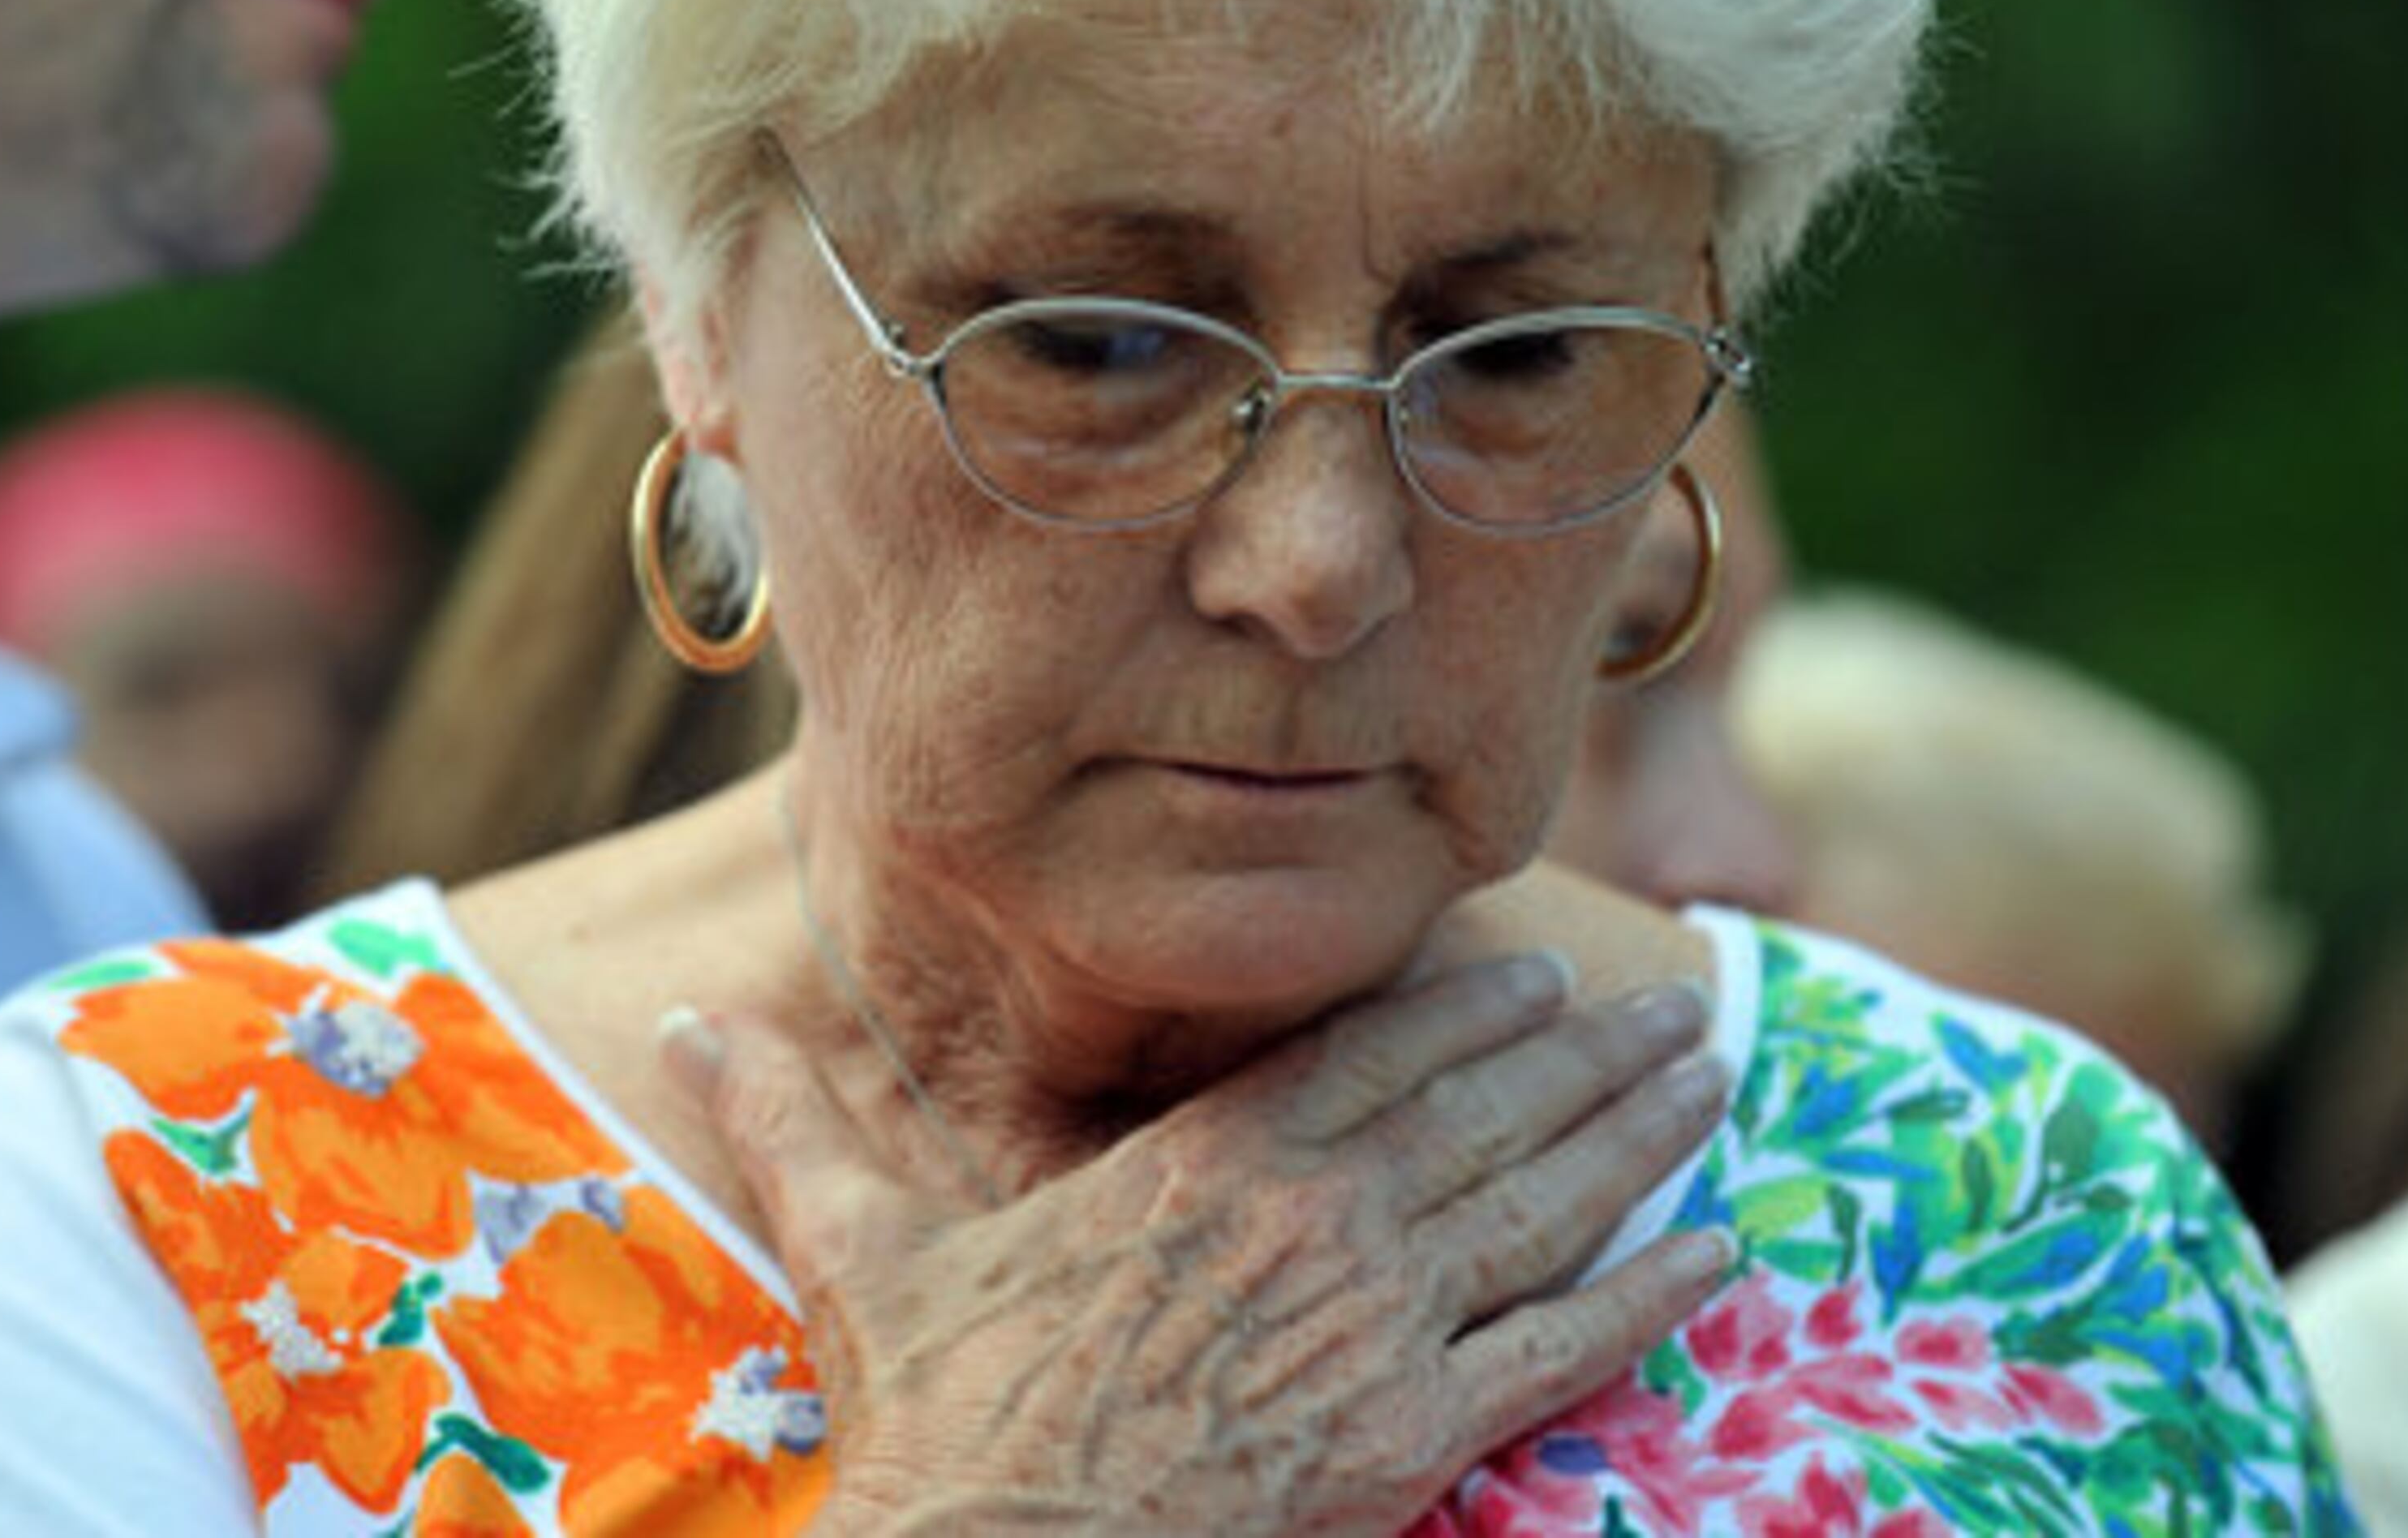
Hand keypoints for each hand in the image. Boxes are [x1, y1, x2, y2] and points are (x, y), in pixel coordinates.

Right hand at [665, 954, 1733, 1535]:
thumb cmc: (939, 1418)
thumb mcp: (869, 1254)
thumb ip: (795, 1128)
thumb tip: (688, 1029)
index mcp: (1197, 1166)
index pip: (1359, 1053)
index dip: (1463, 1009)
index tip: (1537, 972)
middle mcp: (1308, 1222)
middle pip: (1480, 1109)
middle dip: (1590, 1052)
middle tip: (1678, 1003)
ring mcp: (1371, 1324)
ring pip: (1539, 1201)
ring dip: (1641, 1133)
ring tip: (1713, 1073)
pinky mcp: (1410, 1436)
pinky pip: (1560, 1349)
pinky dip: (1650, 1293)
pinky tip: (1719, 1249)